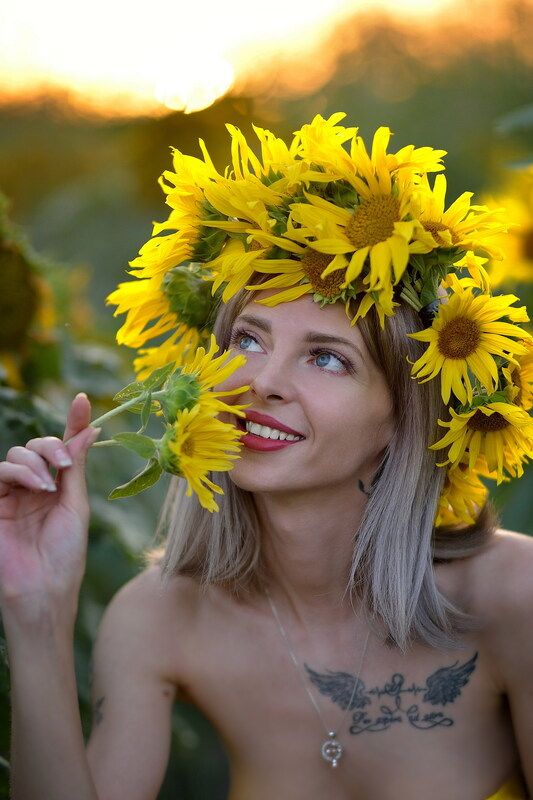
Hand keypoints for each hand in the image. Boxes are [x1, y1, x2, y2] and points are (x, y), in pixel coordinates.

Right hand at [0, 393, 99, 626]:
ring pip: (17, 454)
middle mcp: (35, 486)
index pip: (65, 447)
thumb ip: (77, 466)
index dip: (73, 422)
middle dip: (52, 445)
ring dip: (36, 461)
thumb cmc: (65, 554)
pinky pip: (0, 472)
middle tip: (65, 464)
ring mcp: (13, 494)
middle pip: (38, 445)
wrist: (44, 589)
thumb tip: (93, 429)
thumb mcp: (76, 504)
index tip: (83, 399)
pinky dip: (19, 472)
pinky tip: (36, 487)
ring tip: (48, 485)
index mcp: (59, 487)